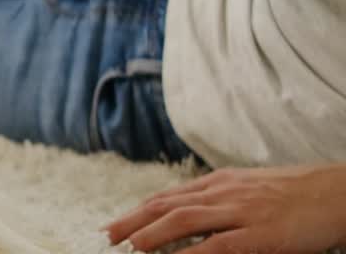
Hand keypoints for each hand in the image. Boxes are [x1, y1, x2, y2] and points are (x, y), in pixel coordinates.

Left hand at [105, 164, 345, 252]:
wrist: (336, 192)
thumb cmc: (297, 195)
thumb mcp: (251, 190)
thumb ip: (221, 201)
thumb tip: (193, 214)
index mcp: (220, 183)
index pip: (170, 196)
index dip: (139, 210)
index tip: (117, 223)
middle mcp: (223, 193)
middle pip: (167, 206)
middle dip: (133, 221)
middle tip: (108, 236)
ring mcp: (240, 211)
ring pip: (184, 221)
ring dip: (151, 234)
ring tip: (129, 247)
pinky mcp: (259, 234)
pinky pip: (218, 245)